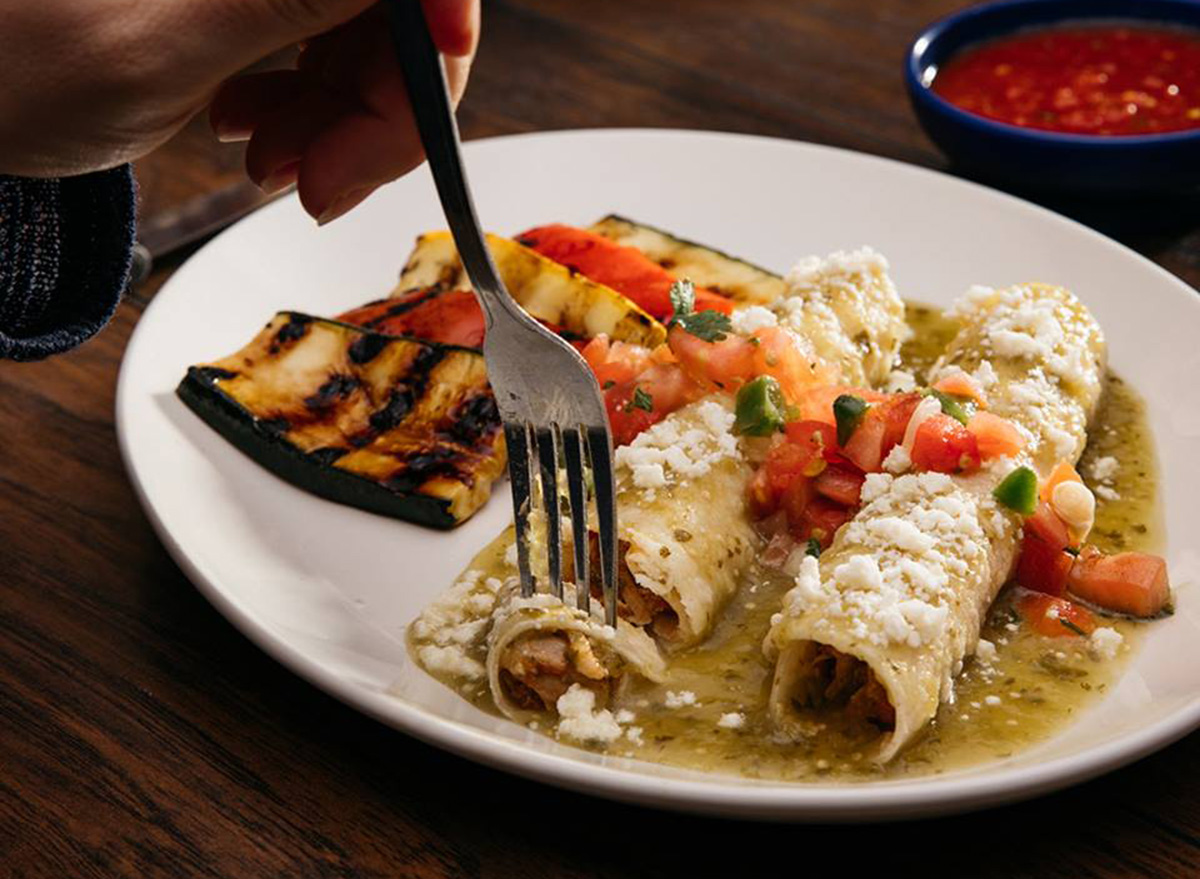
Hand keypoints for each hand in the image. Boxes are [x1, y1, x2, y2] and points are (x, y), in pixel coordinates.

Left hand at [0, 0, 478, 222]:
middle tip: (329, 183)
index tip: (437, 78)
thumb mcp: (162, 47)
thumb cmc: (14, 66)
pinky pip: (329, 55)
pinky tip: (257, 138)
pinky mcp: (256, 1)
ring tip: (276, 173)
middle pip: (397, 8)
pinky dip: (314, 114)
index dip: (440, 15)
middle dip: (386, 102)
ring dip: (345, 123)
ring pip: (372, 40)